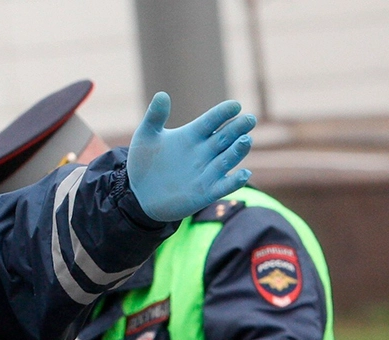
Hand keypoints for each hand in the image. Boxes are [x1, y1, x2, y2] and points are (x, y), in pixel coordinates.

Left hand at [127, 92, 255, 221]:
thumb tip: (161, 95)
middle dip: (237, 128)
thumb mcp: (145, 137)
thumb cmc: (144, 163)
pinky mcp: (206, 192)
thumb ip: (154, 117)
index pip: (212, 120)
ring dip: (238, 151)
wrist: (139, 195)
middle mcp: (204, 151)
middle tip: (249, 120)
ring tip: (245, 141)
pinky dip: (235, 181)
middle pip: (225, 137)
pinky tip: (244, 174)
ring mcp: (207, 172)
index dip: (223, 113)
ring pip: (228, 158)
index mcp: (193, 134)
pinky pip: (224, 186)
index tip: (235, 106)